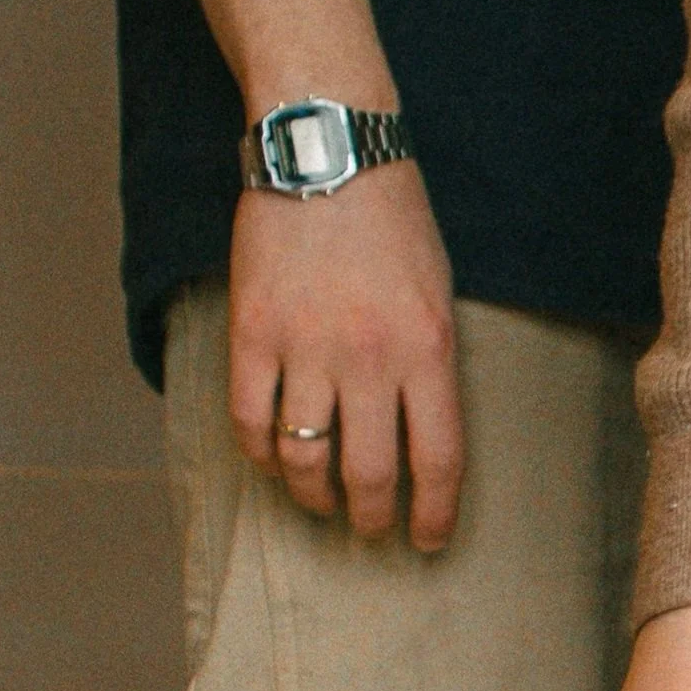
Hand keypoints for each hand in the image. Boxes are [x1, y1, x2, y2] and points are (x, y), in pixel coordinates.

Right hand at [227, 162, 462, 548]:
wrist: (328, 150)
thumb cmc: (394, 222)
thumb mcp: (440, 296)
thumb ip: (433, 367)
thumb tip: (422, 438)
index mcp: (430, 351)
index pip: (438, 462)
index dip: (434, 516)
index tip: (428, 540)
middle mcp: (370, 357)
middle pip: (370, 474)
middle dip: (372, 517)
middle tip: (371, 529)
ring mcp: (306, 346)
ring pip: (305, 457)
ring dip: (314, 495)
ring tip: (321, 502)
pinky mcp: (253, 330)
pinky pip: (251, 420)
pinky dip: (261, 453)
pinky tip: (275, 460)